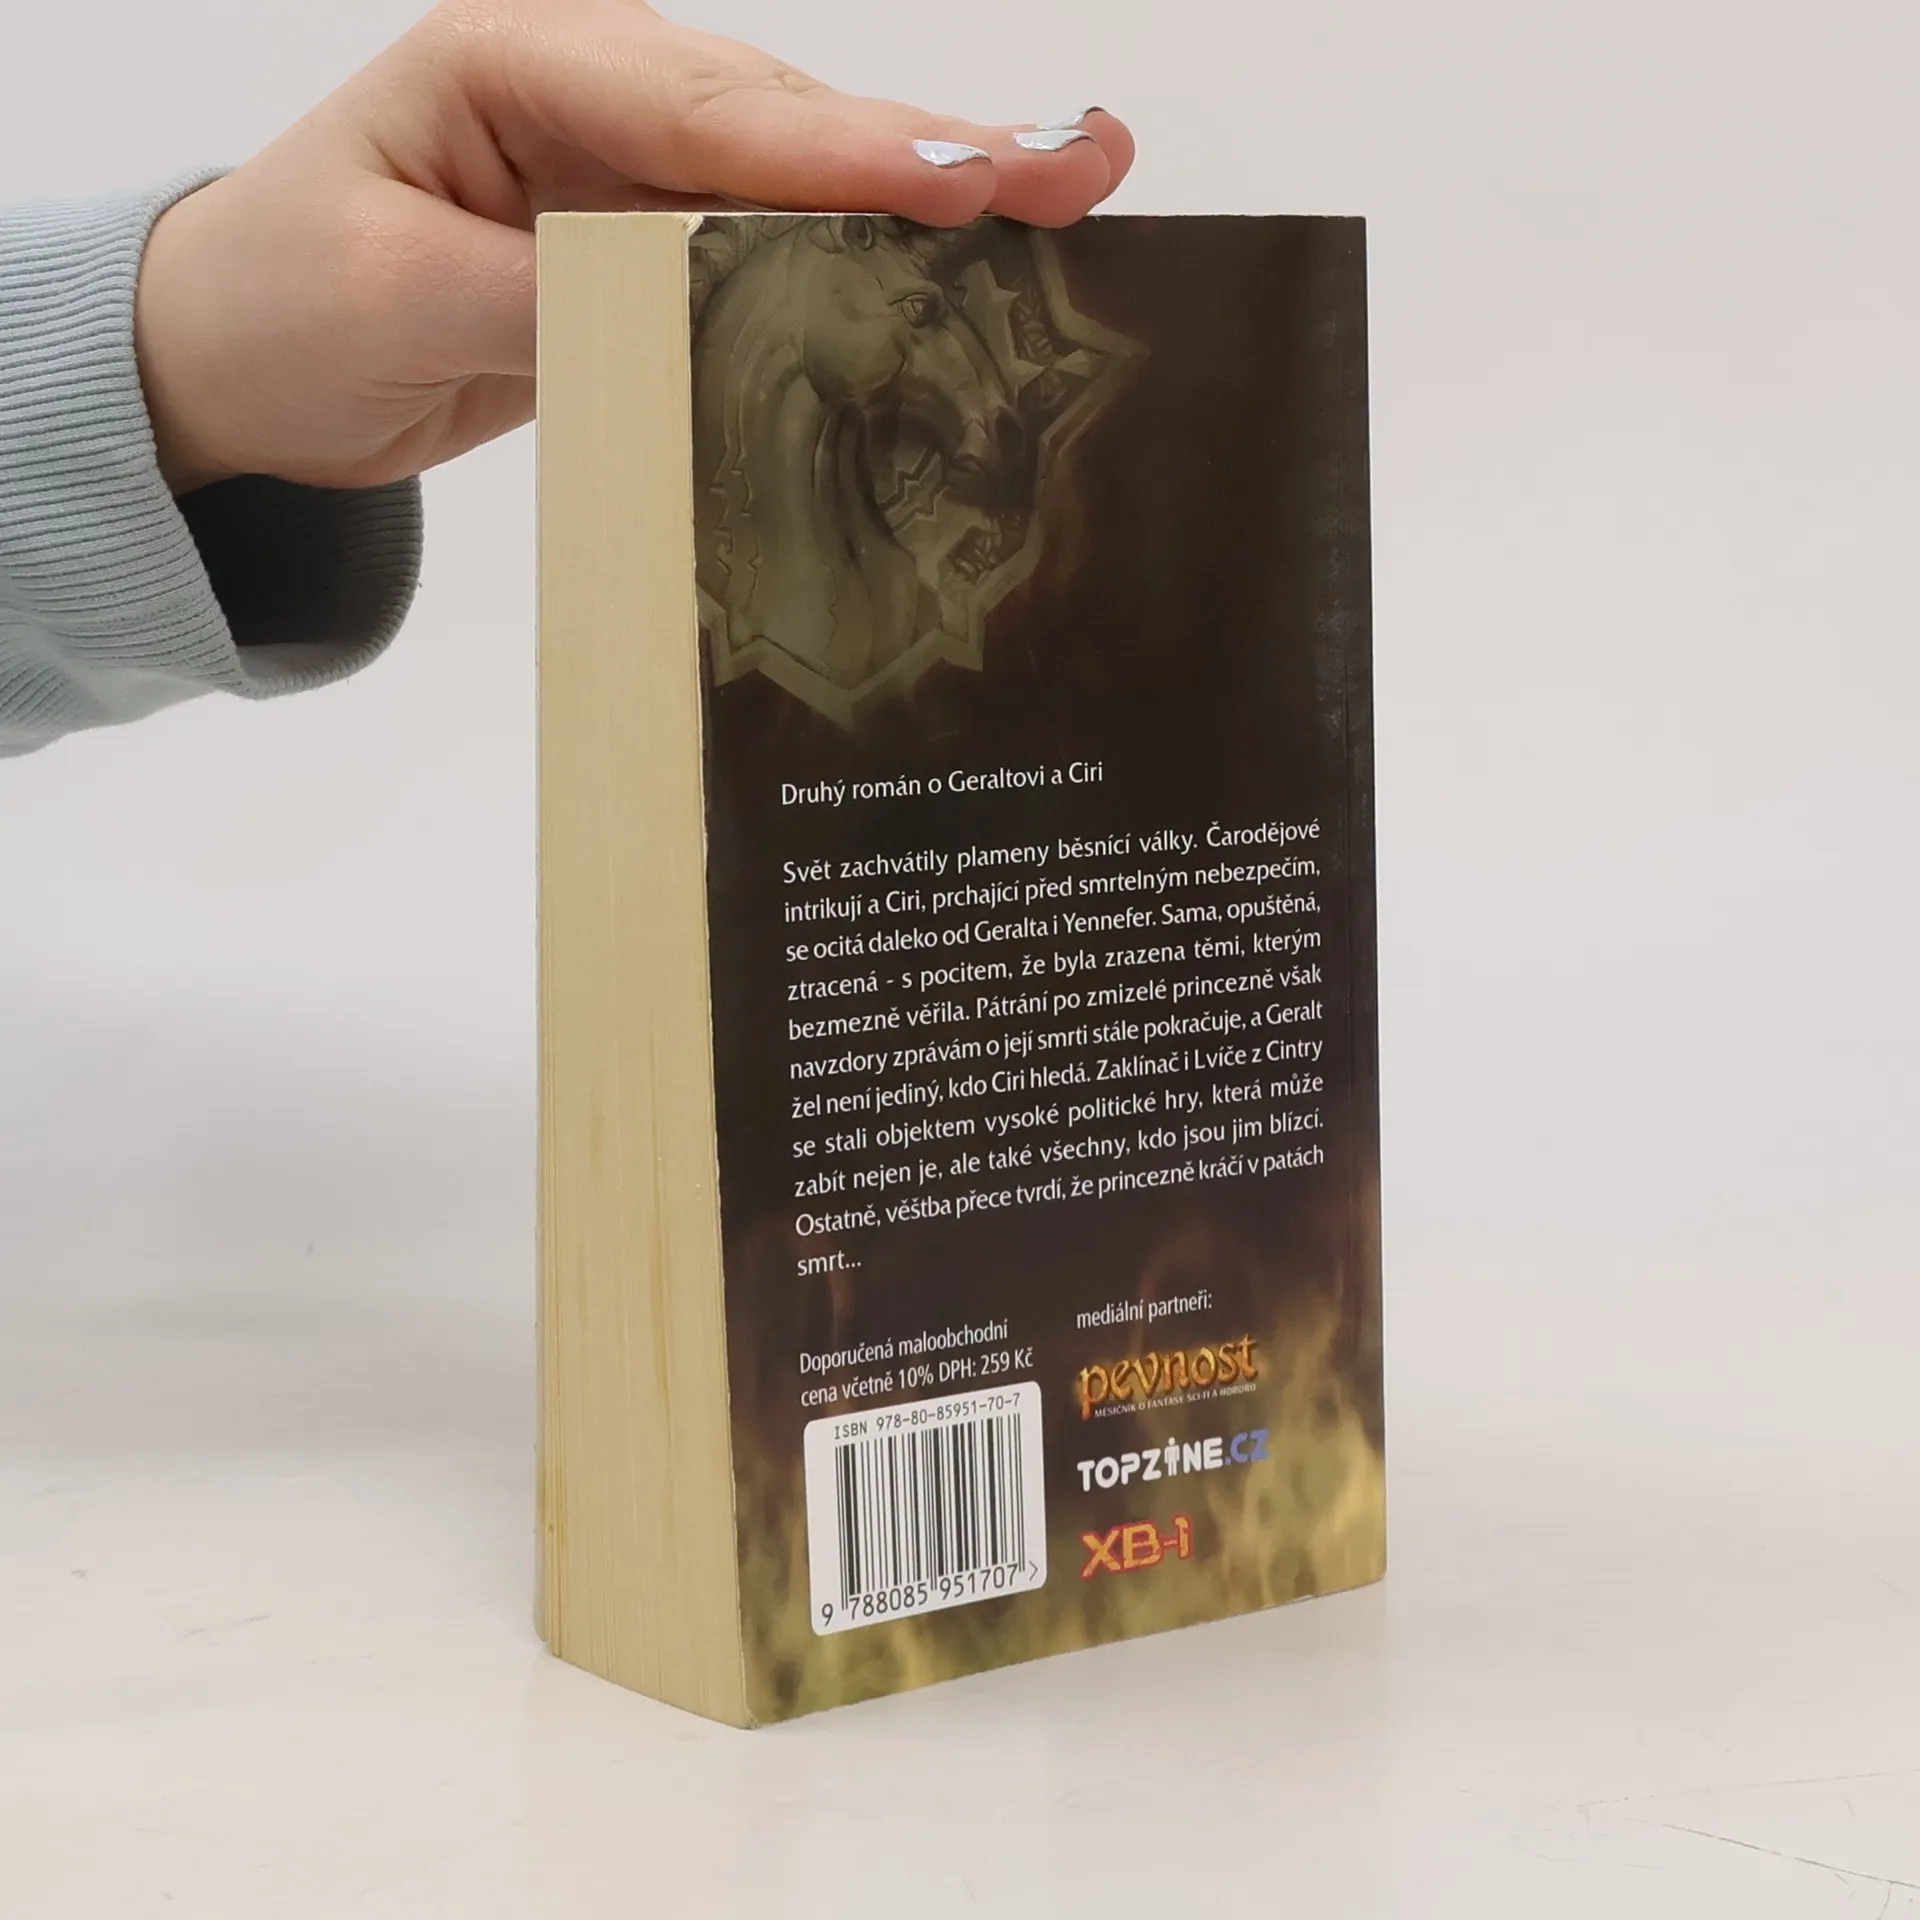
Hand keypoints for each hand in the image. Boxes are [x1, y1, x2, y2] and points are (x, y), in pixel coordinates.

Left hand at [133, 0, 1133, 494]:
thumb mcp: (390, 299)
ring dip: (935, 195)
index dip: (841, 153)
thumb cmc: (282, 302)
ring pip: (804, 177)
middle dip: (937, 147)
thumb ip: (540, 298)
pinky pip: (779, 249)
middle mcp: (595, 92)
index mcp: (517, 61)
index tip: (965, 182)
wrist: (243, 360)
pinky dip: (872, 264)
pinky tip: (965, 271)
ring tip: (1069, 194)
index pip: (703, 110)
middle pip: (787, 121)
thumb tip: (686, 310)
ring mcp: (633, 167)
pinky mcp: (653, 244)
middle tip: (1082, 164)